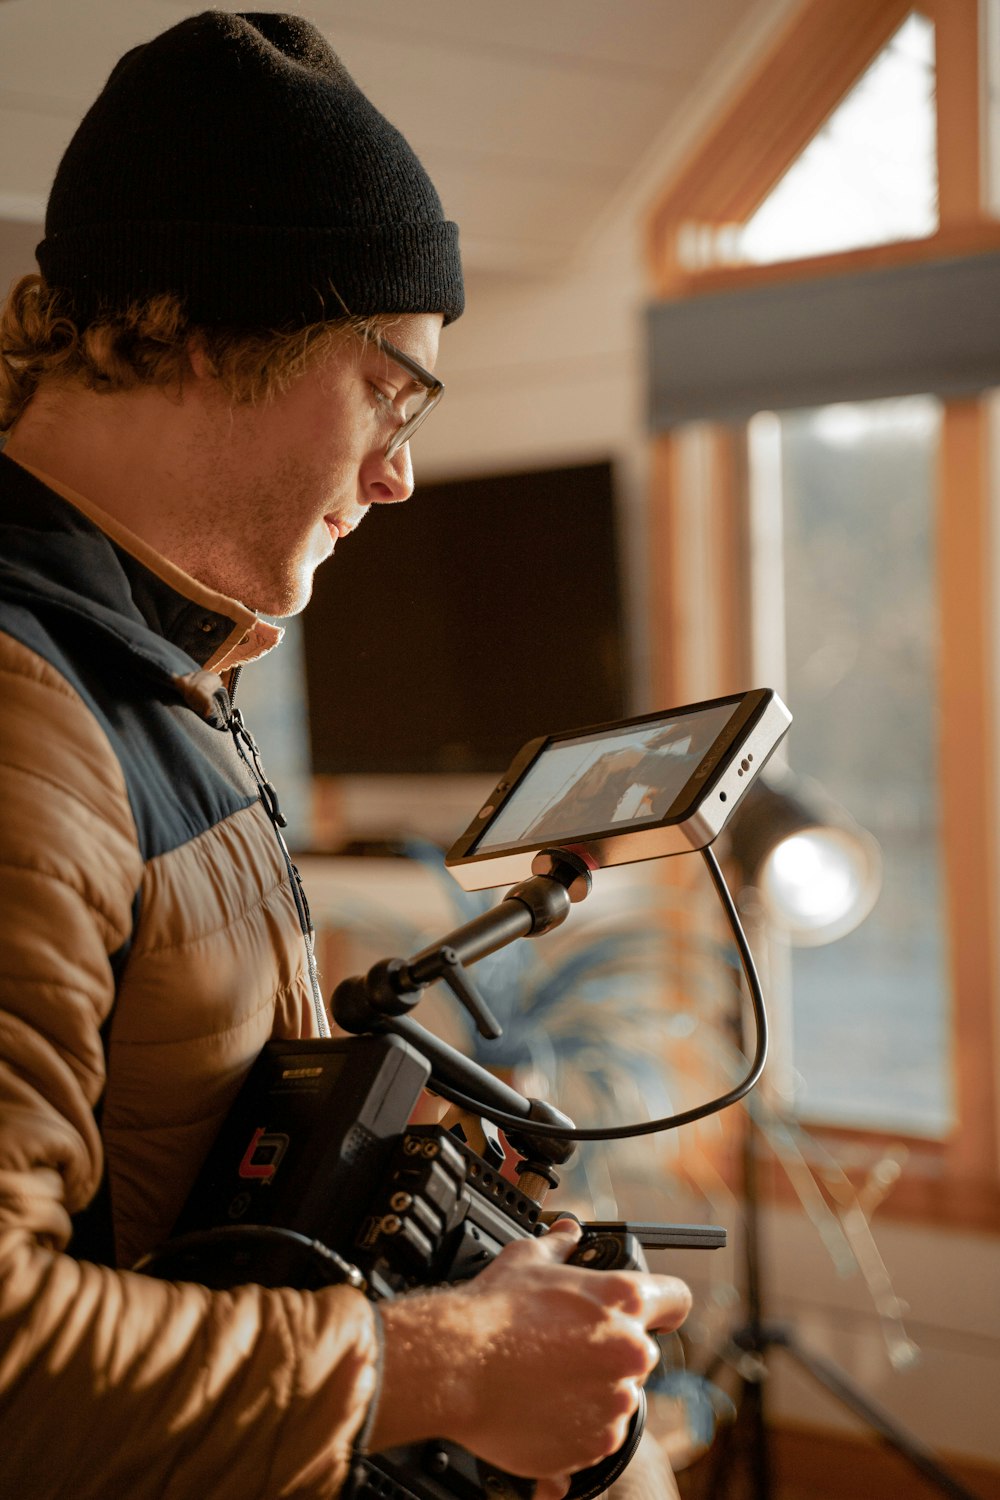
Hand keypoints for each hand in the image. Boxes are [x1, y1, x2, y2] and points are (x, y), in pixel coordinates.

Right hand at [370, 1219, 691, 1499]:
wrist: (456, 1367)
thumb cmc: (493, 1311)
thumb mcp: (528, 1258)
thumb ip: (560, 1246)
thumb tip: (568, 1234)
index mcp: (625, 1302)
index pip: (677, 1299)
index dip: (663, 1302)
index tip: (652, 1311)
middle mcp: (630, 1354)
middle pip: (639, 1350)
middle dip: (610, 1349)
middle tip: (567, 1346)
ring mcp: (615, 1403)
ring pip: (618, 1394)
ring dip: (593, 1388)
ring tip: (547, 1377)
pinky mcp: (595, 1444)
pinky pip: (597, 1432)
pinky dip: (576, 1423)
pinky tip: (542, 1404)